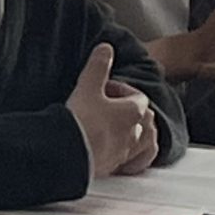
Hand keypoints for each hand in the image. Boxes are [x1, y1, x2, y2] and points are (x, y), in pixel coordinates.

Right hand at [67, 44, 155, 179]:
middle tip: (111, 108)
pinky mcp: (117, 166)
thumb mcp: (87, 86)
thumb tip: (106, 48)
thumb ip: (98, 66)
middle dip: (131, 112)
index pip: (138, 97)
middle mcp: (136, 132)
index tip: (104, 89)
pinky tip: (125, 155)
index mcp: (133, 112)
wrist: (69, 152)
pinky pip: (136, 162)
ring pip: (145, 141)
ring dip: (136, 134)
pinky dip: (134, 157)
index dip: (121, 90)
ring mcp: (128, 151)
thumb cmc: (81, 120)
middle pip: (144, 119)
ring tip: (122, 130)